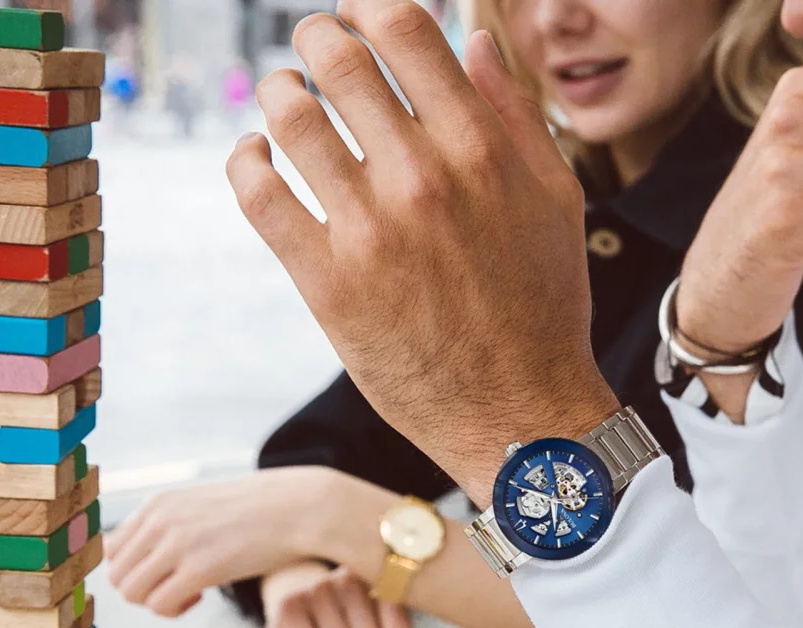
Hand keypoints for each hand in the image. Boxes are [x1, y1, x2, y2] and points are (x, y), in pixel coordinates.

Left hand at [106, 468, 329, 616]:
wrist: (300, 507)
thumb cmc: (261, 509)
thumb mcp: (204, 504)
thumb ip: (174, 523)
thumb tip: (153, 556)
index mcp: (159, 503)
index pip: (112, 549)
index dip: (136, 568)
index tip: (167, 570)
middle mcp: (160, 521)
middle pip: (118, 574)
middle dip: (144, 589)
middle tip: (179, 585)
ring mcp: (177, 544)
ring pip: (132, 593)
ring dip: (157, 601)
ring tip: (190, 592)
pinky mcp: (199, 569)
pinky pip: (159, 605)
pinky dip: (174, 609)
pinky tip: (201, 596)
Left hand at [225, 2, 619, 507]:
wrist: (521, 412)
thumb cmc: (544, 309)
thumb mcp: (557, 204)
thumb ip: (515, 116)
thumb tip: (474, 40)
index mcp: (481, 151)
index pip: (402, 29)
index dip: (366, 7)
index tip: (356, 17)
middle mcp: (423, 180)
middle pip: (336, 60)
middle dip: (315, 38)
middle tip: (312, 49)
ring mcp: (370, 233)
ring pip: (290, 117)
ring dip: (277, 92)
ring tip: (284, 99)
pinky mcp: (328, 284)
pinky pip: (259, 193)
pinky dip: (245, 159)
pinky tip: (255, 155)